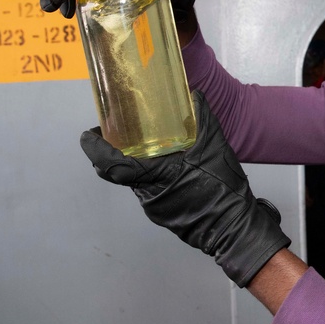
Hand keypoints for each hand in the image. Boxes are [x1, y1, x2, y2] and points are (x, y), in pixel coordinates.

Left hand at [79, 90, 289, 287]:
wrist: (235, 228)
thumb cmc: (222, 188)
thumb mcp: (215, 147)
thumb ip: (203, 119)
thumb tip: (194, 95)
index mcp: (155, 177)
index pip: (111, 165)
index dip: (95, 149)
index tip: (89, 134)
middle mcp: (147, 195)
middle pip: (121, 172)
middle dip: (118, 152)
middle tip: (122, 132)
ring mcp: (154, 208)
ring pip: (137, 182)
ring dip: (140, 165)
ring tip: (154, 146)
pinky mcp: (163, 215)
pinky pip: (151, 192)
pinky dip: (155, 177)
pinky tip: (172, 168)